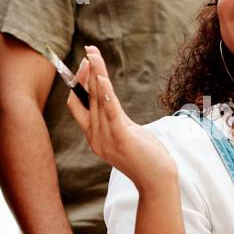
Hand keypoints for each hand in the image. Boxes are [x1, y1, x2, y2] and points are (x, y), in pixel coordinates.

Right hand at [65, 45, 177, 192]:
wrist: (156, 182)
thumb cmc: (144, 158)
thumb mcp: (125, 136)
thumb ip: (113, 120)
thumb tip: (107, 99)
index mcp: (93, 137)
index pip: (76, 106)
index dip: (78, 84)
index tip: (86, 65)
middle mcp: (95, 138)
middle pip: (84, 98)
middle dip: (85, 73)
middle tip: (89, 52)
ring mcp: (106, 139)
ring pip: (96, 100)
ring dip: (95, 75)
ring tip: (93, 55)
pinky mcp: (121, 137)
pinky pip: (110, 110)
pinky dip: (105, 91)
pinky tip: (102, 75)